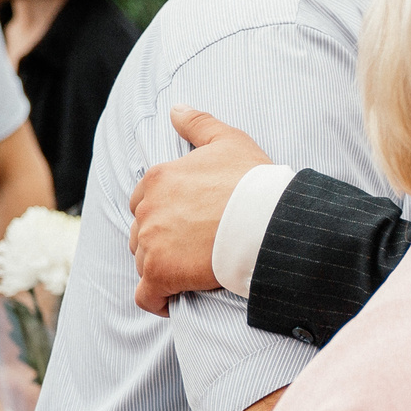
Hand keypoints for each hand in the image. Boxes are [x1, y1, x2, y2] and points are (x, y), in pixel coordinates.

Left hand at [130, 107, 272, 315]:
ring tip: (192, 275)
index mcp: (158, 178)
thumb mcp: (230, 141)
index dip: (163, 215)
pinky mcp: (160, 273)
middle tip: (194, 251)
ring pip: (144, 263)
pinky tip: (171, 301)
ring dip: (163, 270)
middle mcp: (148, 209)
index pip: (143, 202)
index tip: (187, 226)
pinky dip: (155, 301)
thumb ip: (199, 123)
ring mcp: (151, 242)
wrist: (270, 220)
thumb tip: (175, 108)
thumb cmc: (255, 181)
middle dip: (161, 243)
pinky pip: (146, 295)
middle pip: (141, 234)